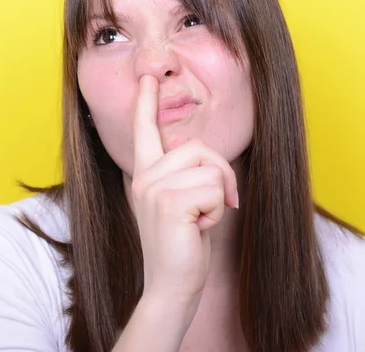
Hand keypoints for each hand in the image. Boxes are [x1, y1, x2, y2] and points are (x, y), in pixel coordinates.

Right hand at [131, 74, 238, 311]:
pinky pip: (215, 187)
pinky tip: (200, 228)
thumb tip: (205, 155)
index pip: (144, 130)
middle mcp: (144, 176)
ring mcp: (154, 188)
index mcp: (145, 173)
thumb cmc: (183, 243)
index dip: (146, 102)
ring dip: (219, 195)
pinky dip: (218, 209)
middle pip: (198, 148)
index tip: (148, 78)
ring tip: (202, 219)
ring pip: (211, 166)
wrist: (172, 286)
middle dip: (221, 173)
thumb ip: (183, 174)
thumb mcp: (180, 202)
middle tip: (221, 202)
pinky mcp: (170, 202)